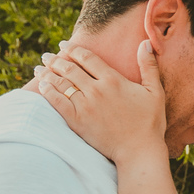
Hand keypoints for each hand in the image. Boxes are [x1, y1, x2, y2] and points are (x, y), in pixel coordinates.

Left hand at [37, 40, 166, 164]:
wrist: (139, 150)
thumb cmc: (150, 122)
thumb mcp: (155, 91)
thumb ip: (148, 66)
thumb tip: (144, 42)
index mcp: (113, 80)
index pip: (87, 58)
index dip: (73, 49)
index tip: (64, 45)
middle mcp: (96, 90)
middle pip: (70, 68)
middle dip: (55, 59)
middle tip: (46, 55)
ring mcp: (85, 106)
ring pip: (61, 84)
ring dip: (47, 73)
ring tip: (38, 68)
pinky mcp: (78, 122)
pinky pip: (57, 103)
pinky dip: (48, 92)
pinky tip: (41, 86)